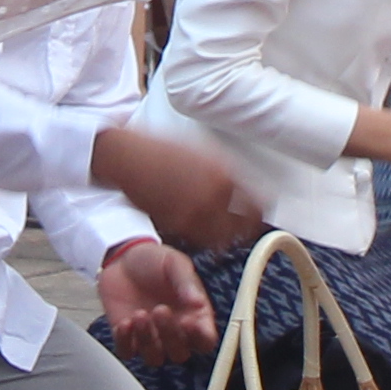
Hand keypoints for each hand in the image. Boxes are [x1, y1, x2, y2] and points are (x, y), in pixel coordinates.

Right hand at [87, 120, 257, 250]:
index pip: (257, 203)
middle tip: (244, 229)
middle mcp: (213, 196)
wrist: (131, 159)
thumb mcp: (203, 151)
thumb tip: (244, 185)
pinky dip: (204, 239)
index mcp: (223, 174)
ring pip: (224, 238)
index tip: (258, 214)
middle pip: (245, 226)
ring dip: (226, 237)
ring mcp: (194, 213)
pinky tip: (201, 231)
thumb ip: (226, 170)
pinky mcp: (177, 225)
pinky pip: (200, 240)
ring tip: (224, 234)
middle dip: (246, 228)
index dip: (260, 211)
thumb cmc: (163, 149)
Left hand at [97, 238, 217, 366]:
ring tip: (140, 314)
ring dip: (148, 341)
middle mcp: (174, 331)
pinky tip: (124, 323)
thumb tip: (198, 303)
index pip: (205, 340)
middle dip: (170, 336)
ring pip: (155, 358)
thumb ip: (186, 282)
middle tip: (160, 309)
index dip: (200, 338)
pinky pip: (128, 353)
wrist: (121, 257)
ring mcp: (151, 337)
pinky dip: (125, 343)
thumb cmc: (153, 260)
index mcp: (193, 315)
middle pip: (180, 353)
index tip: (190, 322)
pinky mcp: (127, 338)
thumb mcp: (174, 263)